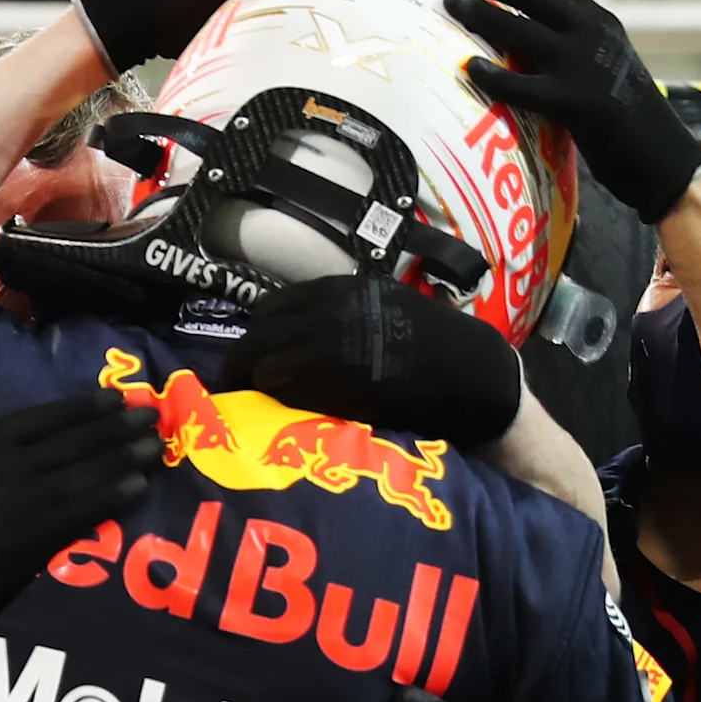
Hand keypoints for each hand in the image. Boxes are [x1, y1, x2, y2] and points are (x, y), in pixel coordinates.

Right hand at [0, 388, 160, 666]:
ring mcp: (18, 509)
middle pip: (70, 444)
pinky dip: (109, 499)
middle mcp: (4, 473)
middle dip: (113, 428)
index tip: (111, 397)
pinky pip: (77, 516)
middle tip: (153, 413)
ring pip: (81, 475)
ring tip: (157, 444)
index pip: (37, 422)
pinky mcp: (27, 547)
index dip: (78, 409)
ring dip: (122, 458)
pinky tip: (139, 487)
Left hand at [229, 277, 524, 446]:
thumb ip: (341, 311)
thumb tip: (303, 327)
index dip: (258, 334)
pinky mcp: (334, 385)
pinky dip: (278, 401)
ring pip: (263, 364)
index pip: (269, 308)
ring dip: (255, 384)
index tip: (256, 351)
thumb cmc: (430, 340)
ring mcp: (327, 349)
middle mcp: (325, 314)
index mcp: (335, 290)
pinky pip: (286, 391)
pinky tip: (283, 411)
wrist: (464, 370)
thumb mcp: (379, 304)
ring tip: (252, 401)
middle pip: (257, 335)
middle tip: (236, 382)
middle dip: (242, 361)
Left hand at [441, 0, 700, 221]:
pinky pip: (527, 87)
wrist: (663, 157)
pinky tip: (470, 67)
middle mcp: (593, 34)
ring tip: (450, 2)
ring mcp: (585, 67)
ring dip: (483, 13)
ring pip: (524, 30)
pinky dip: (497, 77)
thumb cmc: (628, 117)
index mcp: (599, 21)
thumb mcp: (607, 64)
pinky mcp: (579, 104)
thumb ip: (575, 44)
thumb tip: (530, 35)